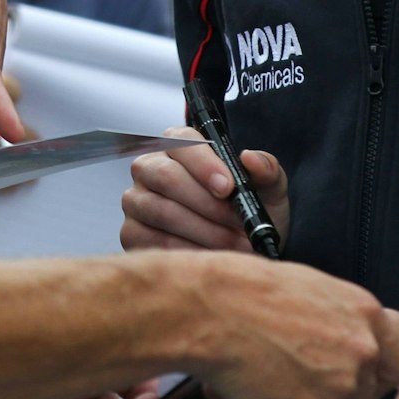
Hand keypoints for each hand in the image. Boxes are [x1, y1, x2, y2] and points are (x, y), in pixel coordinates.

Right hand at [120, 127, 290, 252]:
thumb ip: (266, 169)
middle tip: (239, 225)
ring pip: (163, 212)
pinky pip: (156, 243)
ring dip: (205, 232)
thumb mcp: (267, 189)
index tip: (228, 188)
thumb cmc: (247, 211)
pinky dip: (189, 252)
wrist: (240, 248)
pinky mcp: (132, 233)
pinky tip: (212, 257)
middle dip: (208, 205)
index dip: (205, 165)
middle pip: (167, 177)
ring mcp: (136, 200)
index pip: (182, 141)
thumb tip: (250, 158)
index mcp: (179, 145)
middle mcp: (149, 167)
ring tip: (235, 244)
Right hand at [197, 261, 398, 398]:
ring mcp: (340, 386)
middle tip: (298, 384)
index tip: (358, 378)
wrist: (210, 309)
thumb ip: (336, 319)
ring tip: (267, 381)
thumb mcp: (307, 288)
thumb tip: (333, 341)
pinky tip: (254, 389)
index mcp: (365, 314)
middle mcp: (362, 351)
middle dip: (336, 398)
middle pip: (366, 397)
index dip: (376, 375)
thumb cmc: (244, 289)